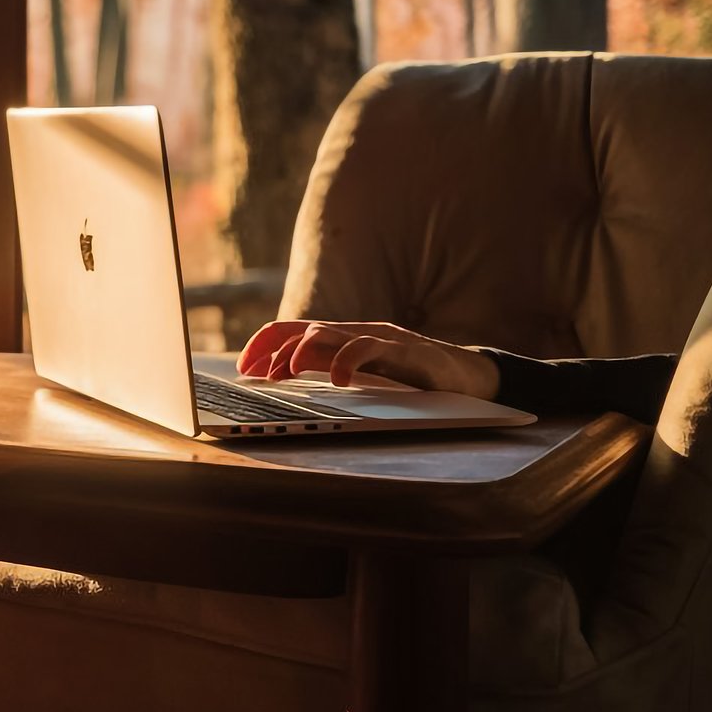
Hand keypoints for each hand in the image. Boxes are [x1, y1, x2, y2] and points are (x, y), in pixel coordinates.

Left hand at [237, 320, 501, 400]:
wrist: (469, 377)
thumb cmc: (413, 379)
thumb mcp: (362, 376)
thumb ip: (327, 369)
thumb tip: (281, 378)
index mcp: (342, 338)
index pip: (290, 330)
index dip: (262, 346)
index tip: (243, 371)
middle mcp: (356, 331)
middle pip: (301, 329)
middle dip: (273, 352)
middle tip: (259, 378)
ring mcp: (379, 337)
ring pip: (327, 332)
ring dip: (300, 352)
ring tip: (287, 373)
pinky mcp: (404, 349)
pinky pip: (368, 347)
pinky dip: (347, 361)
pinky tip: (339, 381)